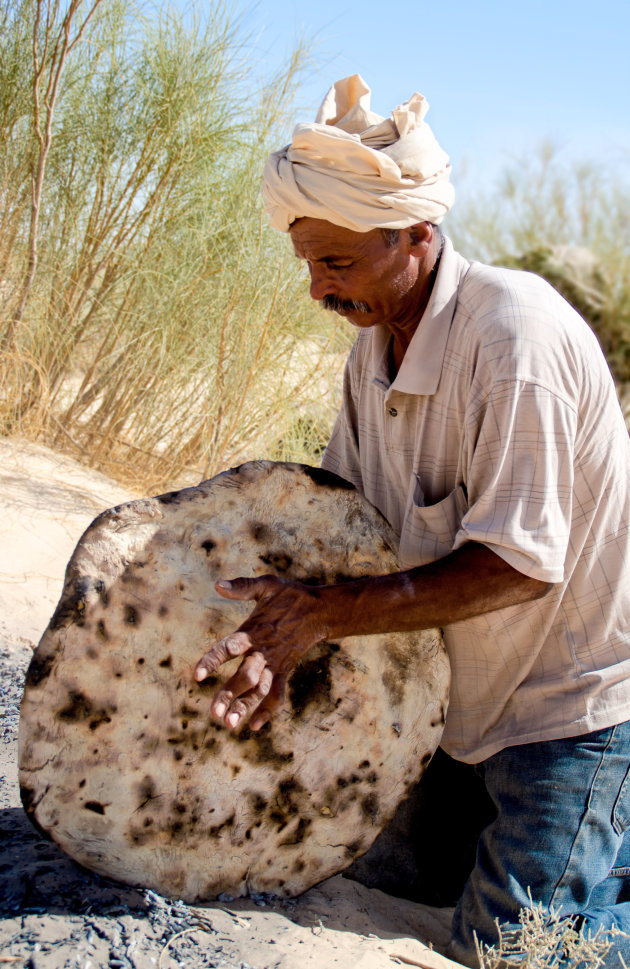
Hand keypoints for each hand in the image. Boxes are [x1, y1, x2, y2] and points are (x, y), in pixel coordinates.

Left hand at [194, 575, 328, 731]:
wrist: (321, 610)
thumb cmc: (290, 595)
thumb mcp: (267, 585)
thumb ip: (242, 586)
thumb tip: (217, 585)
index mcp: (254, 630)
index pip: (229, 647)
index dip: (212, 661)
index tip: (196, 676)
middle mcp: (263, 651)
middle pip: (246, 676)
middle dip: (229, 694)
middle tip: (213, 713)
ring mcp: (275, 664)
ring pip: (260, 690)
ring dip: (245, 707)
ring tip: (229, 725)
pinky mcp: (285, 670)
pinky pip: (278, 694)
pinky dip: (268, 711)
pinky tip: (255, 726)